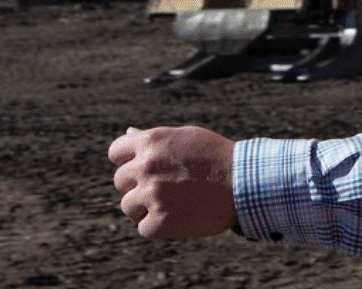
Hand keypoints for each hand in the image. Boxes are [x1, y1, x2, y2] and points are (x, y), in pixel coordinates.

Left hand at [105, 126, 236, 238]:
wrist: (245, 184)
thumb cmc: (217, 157)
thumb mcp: (185, 137)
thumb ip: (154, 138)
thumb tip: (128, 133)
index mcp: (151, 142)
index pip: (116, 153)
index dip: (128, 162)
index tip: (144, 170)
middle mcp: (146, 166)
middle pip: (121, 182)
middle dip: (138, 186)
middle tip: (166, 189)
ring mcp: (152, 195)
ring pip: (128, 207)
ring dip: (145, 208)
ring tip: (172, 205)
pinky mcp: (160, 221)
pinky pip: (143, 228)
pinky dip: (157, 227)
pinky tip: (178, 218)